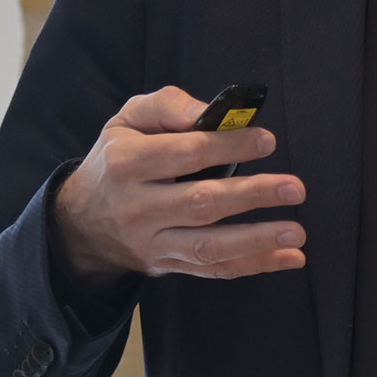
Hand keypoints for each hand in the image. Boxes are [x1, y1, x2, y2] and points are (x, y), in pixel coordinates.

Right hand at [53, 86, 306, 284]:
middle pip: (200, 203)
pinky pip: (213, 270)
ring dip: (257, 241)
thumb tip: (209, 112)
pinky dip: (254, 265)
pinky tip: (290, 257)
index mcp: (127, 163)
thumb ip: (167, 106)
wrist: (80, 220)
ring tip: (296, 231)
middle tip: (293, 187)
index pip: (184, 154)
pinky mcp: (166, 265)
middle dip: (251, 195)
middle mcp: (137, 207)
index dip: (228, 147)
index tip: (267, 141)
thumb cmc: (116, 159)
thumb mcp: (127, 120)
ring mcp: (152, 243)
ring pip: (208, 246)